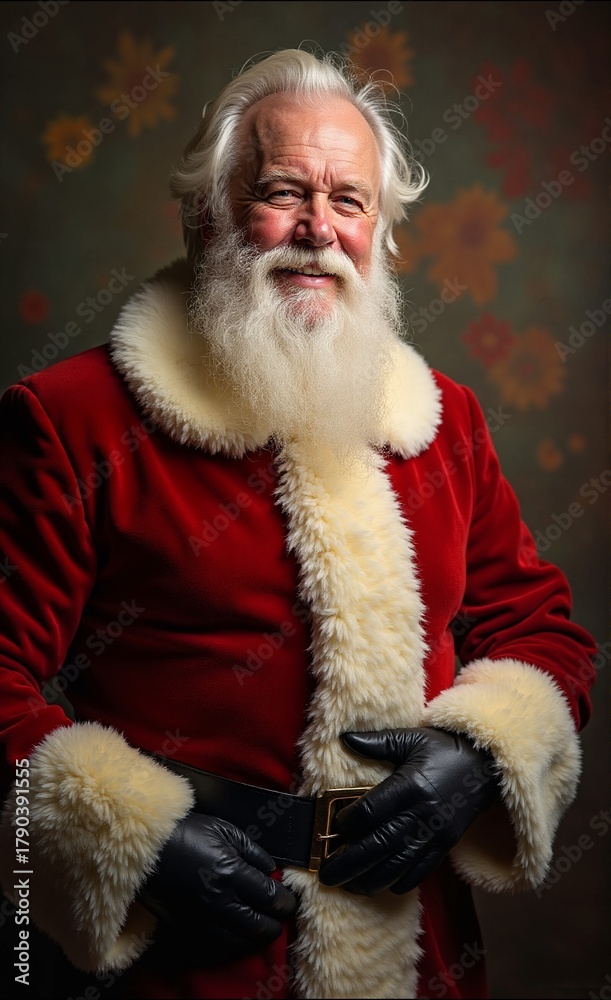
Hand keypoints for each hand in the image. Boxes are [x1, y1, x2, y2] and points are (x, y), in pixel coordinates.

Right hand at [140, 812, 296, 963]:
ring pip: (240, 941)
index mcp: (231, 873)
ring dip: (257, 936)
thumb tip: (271, 870)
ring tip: (265, 925)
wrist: (149, 847)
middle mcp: (219, 900)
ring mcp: (203, 917)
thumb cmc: (187, 832)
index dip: (286, 902)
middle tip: (282, 913)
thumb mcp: (225, 830)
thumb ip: (252, 851)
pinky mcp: (188, 927)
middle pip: (259, 924)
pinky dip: (234, 945)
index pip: (270, 897)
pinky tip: (241, 936)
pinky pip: (217, 946)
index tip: (290, 900)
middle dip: (276, 921)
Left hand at [319, 728, 499, 895]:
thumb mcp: (411, 739)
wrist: (485, 765)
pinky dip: (400, 881)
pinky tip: (382, 886)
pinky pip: (421, 870)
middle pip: (379, 844)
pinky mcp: (446, 844)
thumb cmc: (443, 748)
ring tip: (349, 887)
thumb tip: (344, 738)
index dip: (349, 822)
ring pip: (398, 864)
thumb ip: (377, 742)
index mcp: (410, 785)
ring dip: (371, 879)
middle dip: (350, 862)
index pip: (372, 810)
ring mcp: (435, 832)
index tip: (333, 827)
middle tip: (326, 874)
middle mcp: (422, 812)